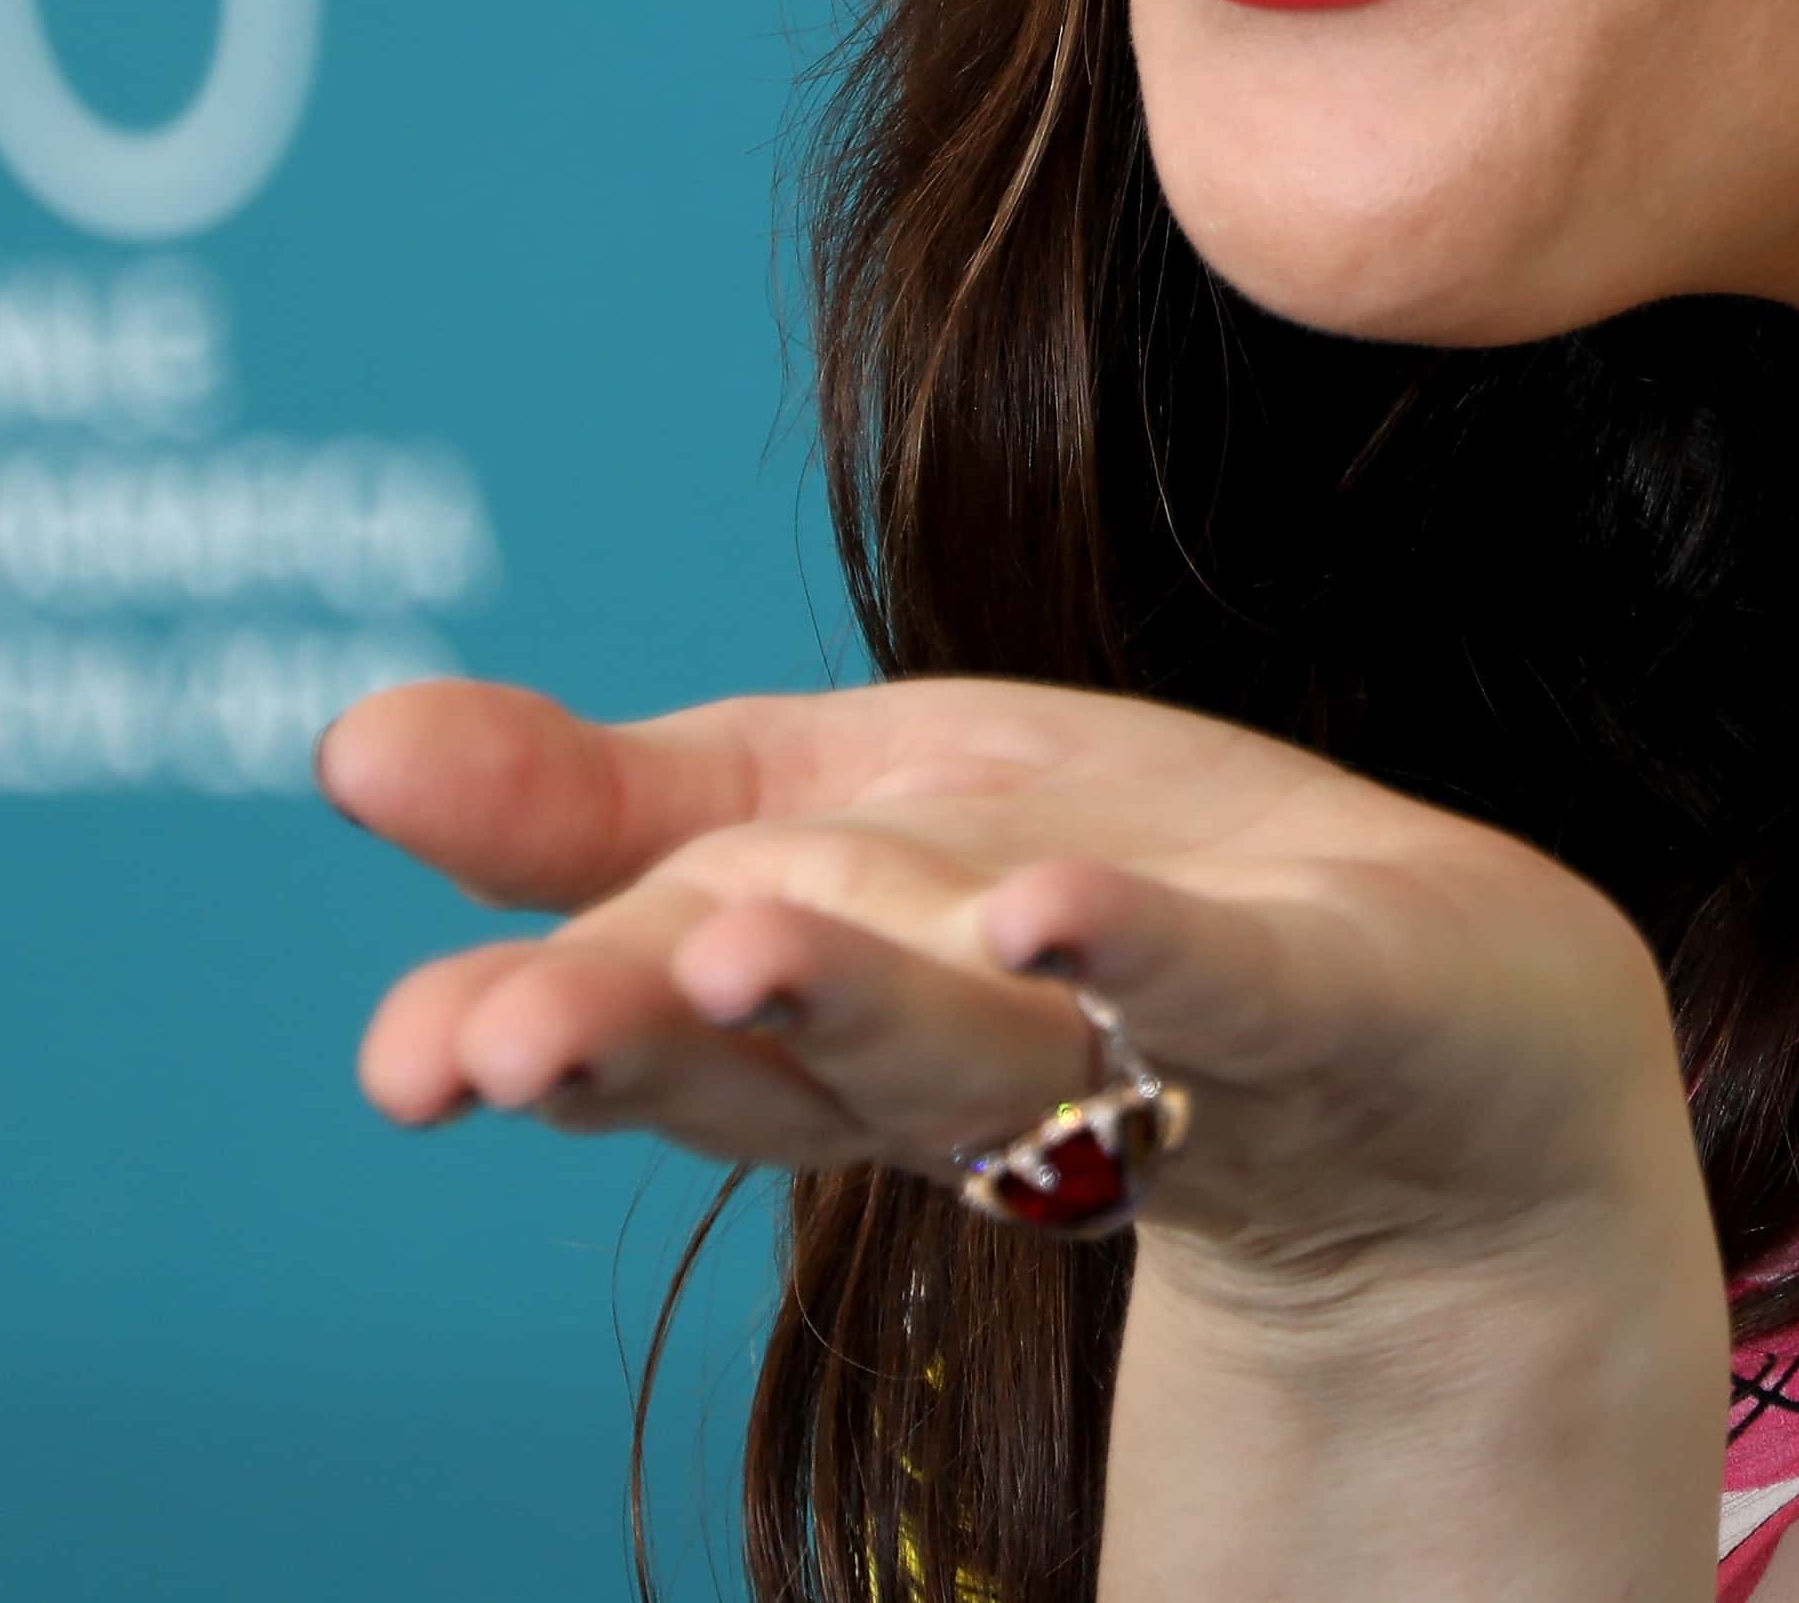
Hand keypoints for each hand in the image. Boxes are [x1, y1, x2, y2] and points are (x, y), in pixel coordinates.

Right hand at [322, 675, 1726, 1594]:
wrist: (1455, 1022)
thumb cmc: (1105, 904)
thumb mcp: (831, 816)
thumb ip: (601, 804)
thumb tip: (343, 741)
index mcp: (833, 1008)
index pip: (662, 1018)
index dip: (532, 1030)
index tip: (406, 1054)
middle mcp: (970, 1059)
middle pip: (784, 1057)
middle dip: (647, 1042)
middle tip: (508, 1041)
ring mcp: (1149, 1044)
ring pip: (972, 1041)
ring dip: (848, 998)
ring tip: (739, 945)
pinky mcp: (1332, 996)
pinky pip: (1227, 980)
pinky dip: (1140, 950)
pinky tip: (1053, 909)